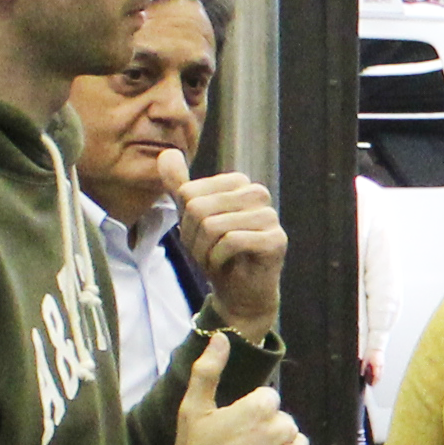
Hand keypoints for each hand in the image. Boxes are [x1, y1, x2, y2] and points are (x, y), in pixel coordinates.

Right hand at [171, 333, 313, 444]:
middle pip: (283, 421)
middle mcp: (283, 429)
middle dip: (266, 432)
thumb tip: (222, 337)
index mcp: (261, 407)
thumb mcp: (193, 408)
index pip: (268, 400)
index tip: (232, 431)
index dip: (249, 414)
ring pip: (295, 444)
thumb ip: (208, 370)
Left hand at [175, 172, 287, 336]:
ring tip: (216, 259)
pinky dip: (219, 258)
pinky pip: (231, 241)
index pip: (189, 193)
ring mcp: (270, 216)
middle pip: (199, 208)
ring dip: (205, 251)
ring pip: (213, 225)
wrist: (238, 291)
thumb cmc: (216, 252)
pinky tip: (227, 264)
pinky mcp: (276, 240)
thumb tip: (167, 153)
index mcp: (237, 182)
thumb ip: (179, 185)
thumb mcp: (191, 218)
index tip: (199, 237)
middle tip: (207, 252)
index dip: (185, 221)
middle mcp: (257, 193)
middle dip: (194, 238)